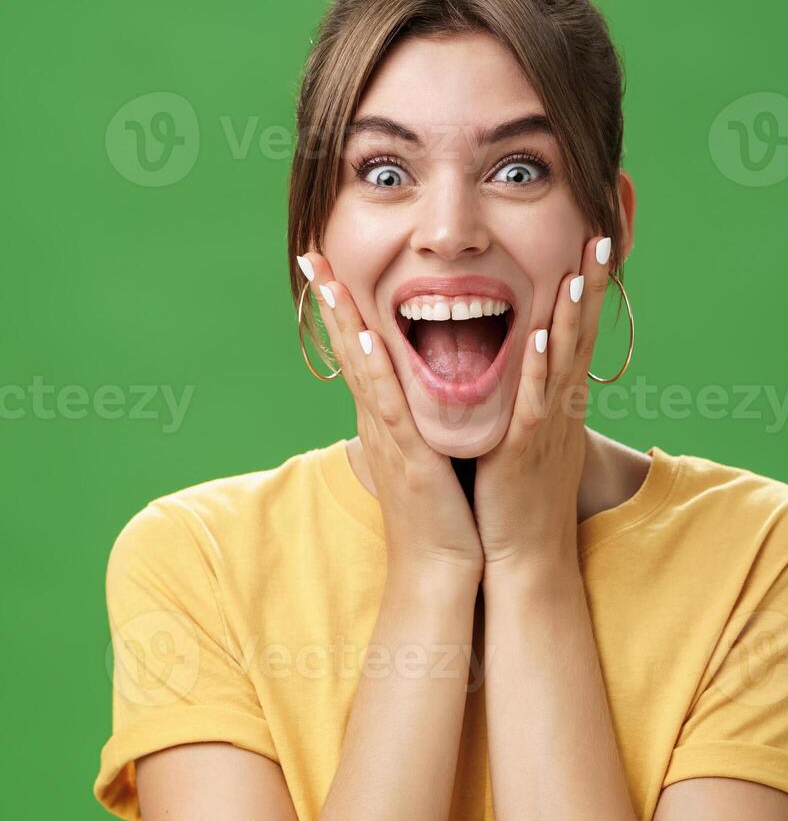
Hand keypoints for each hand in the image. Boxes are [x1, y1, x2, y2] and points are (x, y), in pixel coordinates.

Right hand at [301, 253, 482, 581]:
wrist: (442, 566)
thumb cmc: (445, 510)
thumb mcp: (432, 450)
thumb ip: (425, 417)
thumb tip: (432, 388)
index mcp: (389, 416)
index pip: (361, 350)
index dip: (344, 307)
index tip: (329, 264)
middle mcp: (379, 420)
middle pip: (349, 349)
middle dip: (331, 301)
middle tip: (310, 253)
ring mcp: (388, 437)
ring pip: (360, 368)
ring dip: (344, 321)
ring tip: (327, 278)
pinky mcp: (406, 455)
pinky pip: (389, 404)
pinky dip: (375, 368)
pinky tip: (366, 336)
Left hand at [472, 236, 613, 572]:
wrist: (525, 559)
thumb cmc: (516, 503)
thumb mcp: (525, 440)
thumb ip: (522, 402)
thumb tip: (513, 371)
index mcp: (557, 401)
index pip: (578, 334)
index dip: (589, 290)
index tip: (595, 244)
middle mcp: (559, 406)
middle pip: (583, 334)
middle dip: (592, 284)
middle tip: (603, 233)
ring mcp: (546, 426)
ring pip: (564, 359)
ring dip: (573, 313)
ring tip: (580, 266)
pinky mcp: (524, 449)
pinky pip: (534, 401)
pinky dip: (539, 367)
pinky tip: (540, 334)